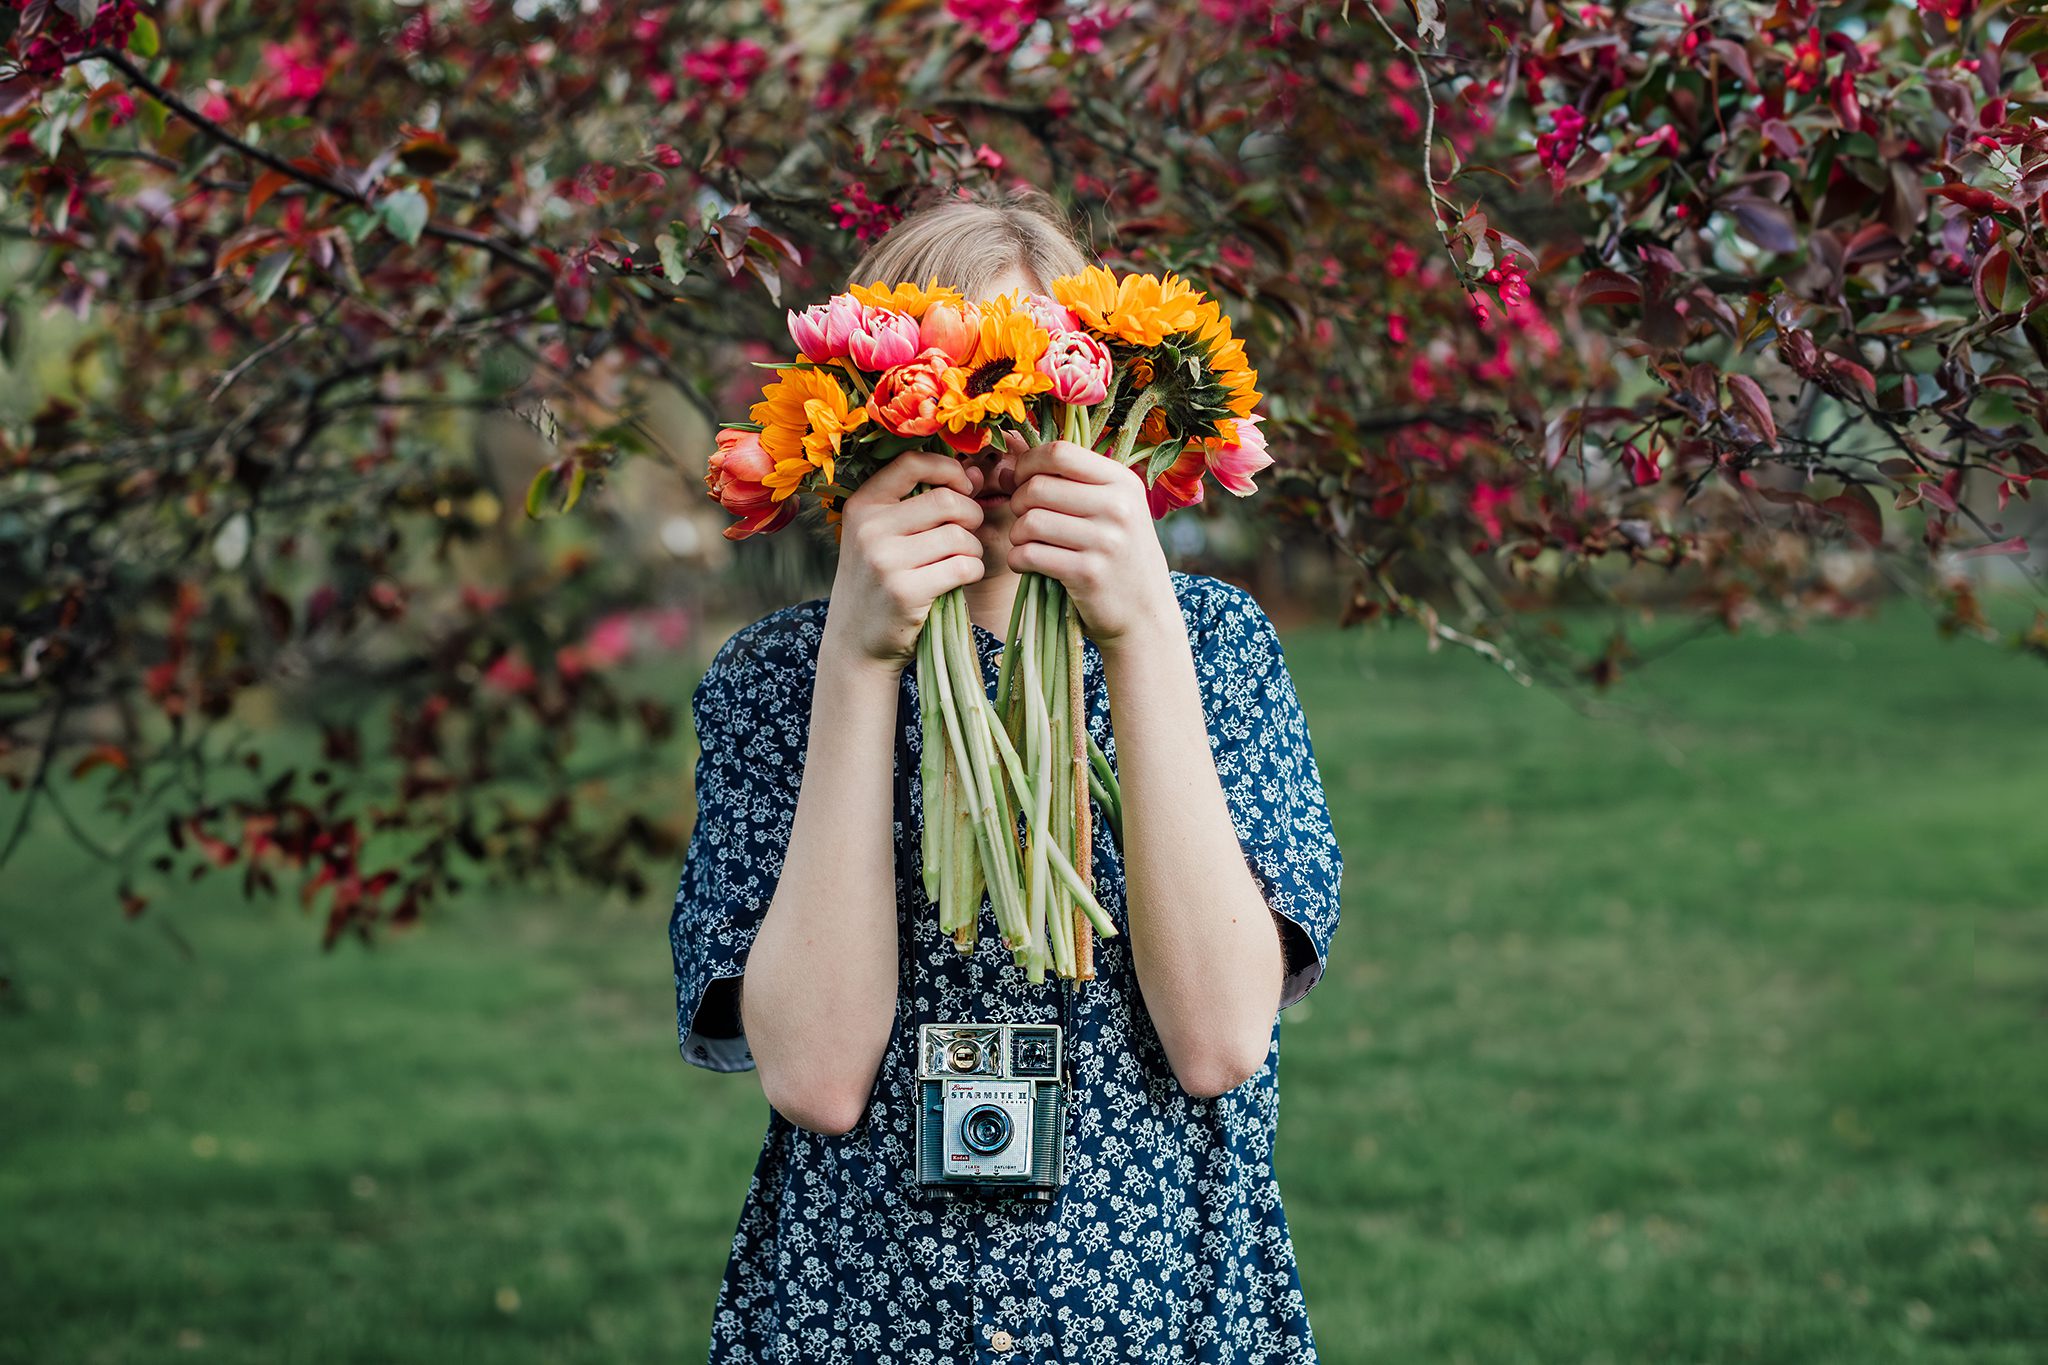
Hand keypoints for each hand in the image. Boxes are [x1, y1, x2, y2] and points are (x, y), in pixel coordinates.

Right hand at [824, 451, 984, 674]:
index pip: (912, 463)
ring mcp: (885, 561)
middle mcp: (869, 529)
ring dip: (973, 549)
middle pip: (946, 501)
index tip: (963, 488)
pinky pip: (963, 567)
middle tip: (968, 534)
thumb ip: (924, 502)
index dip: (949, 470)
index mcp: (862, 506)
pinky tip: (962, 578)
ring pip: (959, 536)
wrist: (854, 643)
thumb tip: (976, 473)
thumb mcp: (883, 537)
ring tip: (963, 560)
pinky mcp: (905, 592)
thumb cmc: (879, 583)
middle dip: (971, 515)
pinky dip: (973, 571)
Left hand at [1005, 435, 1175, 652]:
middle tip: (1025, 521)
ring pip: (1030, 521)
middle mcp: (1118, 507)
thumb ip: (1067, 483)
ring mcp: (1105, 541)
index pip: (1060, 453)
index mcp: (1123, 482)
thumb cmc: (1119, 556)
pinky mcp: (1088, 573)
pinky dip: (1018, 560)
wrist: (1145, 613)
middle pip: (1038, 487)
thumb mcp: (1111, 511)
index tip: (1022, 480)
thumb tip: (1006, 465)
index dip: (1029, 463)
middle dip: (1018, 503)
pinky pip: (1029, 555)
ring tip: (1027, 543)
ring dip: (1017, 534)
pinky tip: (1028, 564)